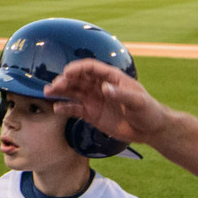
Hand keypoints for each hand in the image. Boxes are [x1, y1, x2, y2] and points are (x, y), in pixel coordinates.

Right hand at [44, 58, 164, 146]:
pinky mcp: (92, 114)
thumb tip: (104, 88)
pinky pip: (75, 109)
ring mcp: (95, 100)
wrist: (150, 129)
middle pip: (78, 79)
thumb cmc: (148, 111)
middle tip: (54, 86)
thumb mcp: (137, 102)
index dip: (78, 68)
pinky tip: (57, 108)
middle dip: (65, 80)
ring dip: (60, 91)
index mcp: (112, 78)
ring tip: (47, 93)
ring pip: (73, 92)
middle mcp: (100, 86)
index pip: (91, 68)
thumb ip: (121, 94)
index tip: (67, 73)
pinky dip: (65, 108)